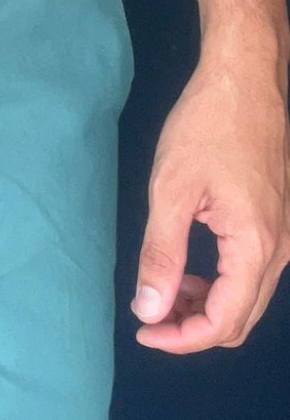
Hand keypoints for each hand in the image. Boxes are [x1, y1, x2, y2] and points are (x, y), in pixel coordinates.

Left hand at [132, 51, 289, 351]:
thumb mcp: (171, 193)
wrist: (244, 80)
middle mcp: (280, 249)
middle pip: (240, 320)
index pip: (224, 322)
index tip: (143, 333)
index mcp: (256, 245)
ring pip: (246, 299)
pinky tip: (186, 271)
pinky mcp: (276, 222)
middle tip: (148, 319)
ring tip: (162, 293)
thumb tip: (150, 310)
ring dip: (204, 308)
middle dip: (192, 330)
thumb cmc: (206, 128)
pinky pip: (250, 273)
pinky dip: (217, 284)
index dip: (181, 339)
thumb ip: (161, 256)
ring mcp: (283, 236)